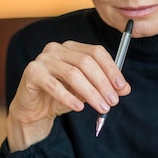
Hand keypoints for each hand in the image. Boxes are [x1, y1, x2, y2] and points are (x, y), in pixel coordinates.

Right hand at [6, 40, 130, 150]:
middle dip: (103, 83)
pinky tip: (79, 108)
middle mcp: (57, 49)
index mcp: (72, 48)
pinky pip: (53, 85)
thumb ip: (104, 87)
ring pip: (72, 73)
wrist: (35, 110)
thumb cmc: (62, 96)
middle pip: (86, 62)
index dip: (111, 69)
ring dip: (90, 92)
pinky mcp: (32, 73)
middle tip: (113, 102)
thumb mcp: (87, 92)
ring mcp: (43, 59)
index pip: (96, 52)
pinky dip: (68, 97)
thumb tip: (125, 88)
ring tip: (101, 108)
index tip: (121, 87)